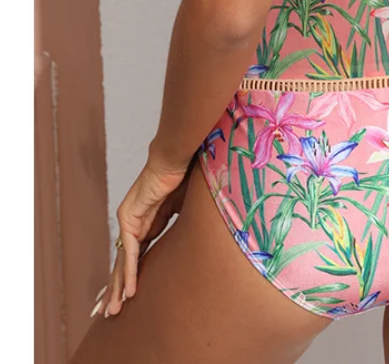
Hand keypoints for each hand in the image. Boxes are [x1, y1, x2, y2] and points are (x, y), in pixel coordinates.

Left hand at [94, 153, 192, 317]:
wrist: (176, 157)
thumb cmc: (184, 176)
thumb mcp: (184, 208)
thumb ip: (181, 224)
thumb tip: (196, 237)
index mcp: (146, 222)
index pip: (136, 255)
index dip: (132, 275)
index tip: (129, 296)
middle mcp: (133, 222)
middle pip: (123, 262)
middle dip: (117, 288)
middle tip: (110, 313)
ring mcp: (129, 219)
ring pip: (122, 261)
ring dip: (119, 288)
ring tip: (113, 311)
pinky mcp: (130, 217)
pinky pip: (131, 250)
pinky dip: (130, 271)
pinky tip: (129, 291)